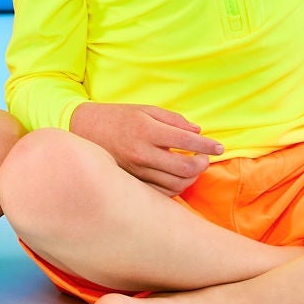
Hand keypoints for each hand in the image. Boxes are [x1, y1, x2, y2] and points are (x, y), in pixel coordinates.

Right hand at [69, 102, 223, 195]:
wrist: (85, 131)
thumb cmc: (118, 117)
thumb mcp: (146, 110)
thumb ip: (173, 119)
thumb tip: (198, 130)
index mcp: (147, 130)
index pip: (187, 140)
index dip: (207, 145)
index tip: (219, 146)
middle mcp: (142, 152)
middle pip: (185, 166)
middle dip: (202, 164)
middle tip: (205, 158)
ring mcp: (137, 171)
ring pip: (176, 183)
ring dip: (191, 177)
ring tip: (193, 168)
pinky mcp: (133, 183)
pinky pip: (162, 193)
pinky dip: (176, 188)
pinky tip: (179, 178)